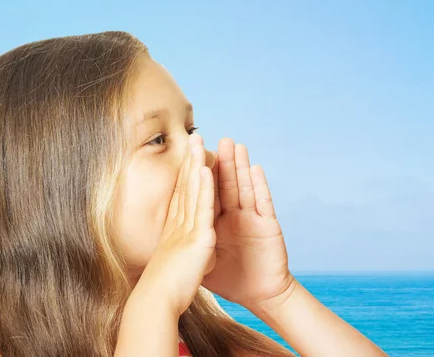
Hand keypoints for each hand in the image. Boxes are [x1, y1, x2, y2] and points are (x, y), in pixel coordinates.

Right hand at [134, 134, 216, 317]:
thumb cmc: (164, 289)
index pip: (181, 194)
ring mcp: (186, 227)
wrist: (157, 302)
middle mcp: (178, 223)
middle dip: (190, 159)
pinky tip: (205, 167)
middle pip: (185, 184)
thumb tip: (179, 250)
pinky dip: (204, 186)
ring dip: (196, 162)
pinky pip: (202, 206)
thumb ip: (179, 251)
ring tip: (198, 139)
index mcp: (175, 228)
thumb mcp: (172, 263)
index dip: (185, 172)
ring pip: (193, 188)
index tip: (188, 155)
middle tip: (192, 136)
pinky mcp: (197, 236)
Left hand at [201, 138, 294, 310]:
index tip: (186, 154)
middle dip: (217, 161)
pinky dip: (260, 185)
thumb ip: (190, 247)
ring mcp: (253, 218)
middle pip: (225, 184)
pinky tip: (255, 169)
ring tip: (234, 145)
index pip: (207, 193)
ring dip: (240, 166)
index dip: (197, 174)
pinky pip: (264, 202)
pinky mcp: (269, 226)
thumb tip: (164, 245)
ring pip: (245, 187)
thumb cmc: (235, 280)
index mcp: (219, 222)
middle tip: (207, 138)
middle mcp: (237, 216)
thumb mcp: (205, 261)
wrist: (263, 295)